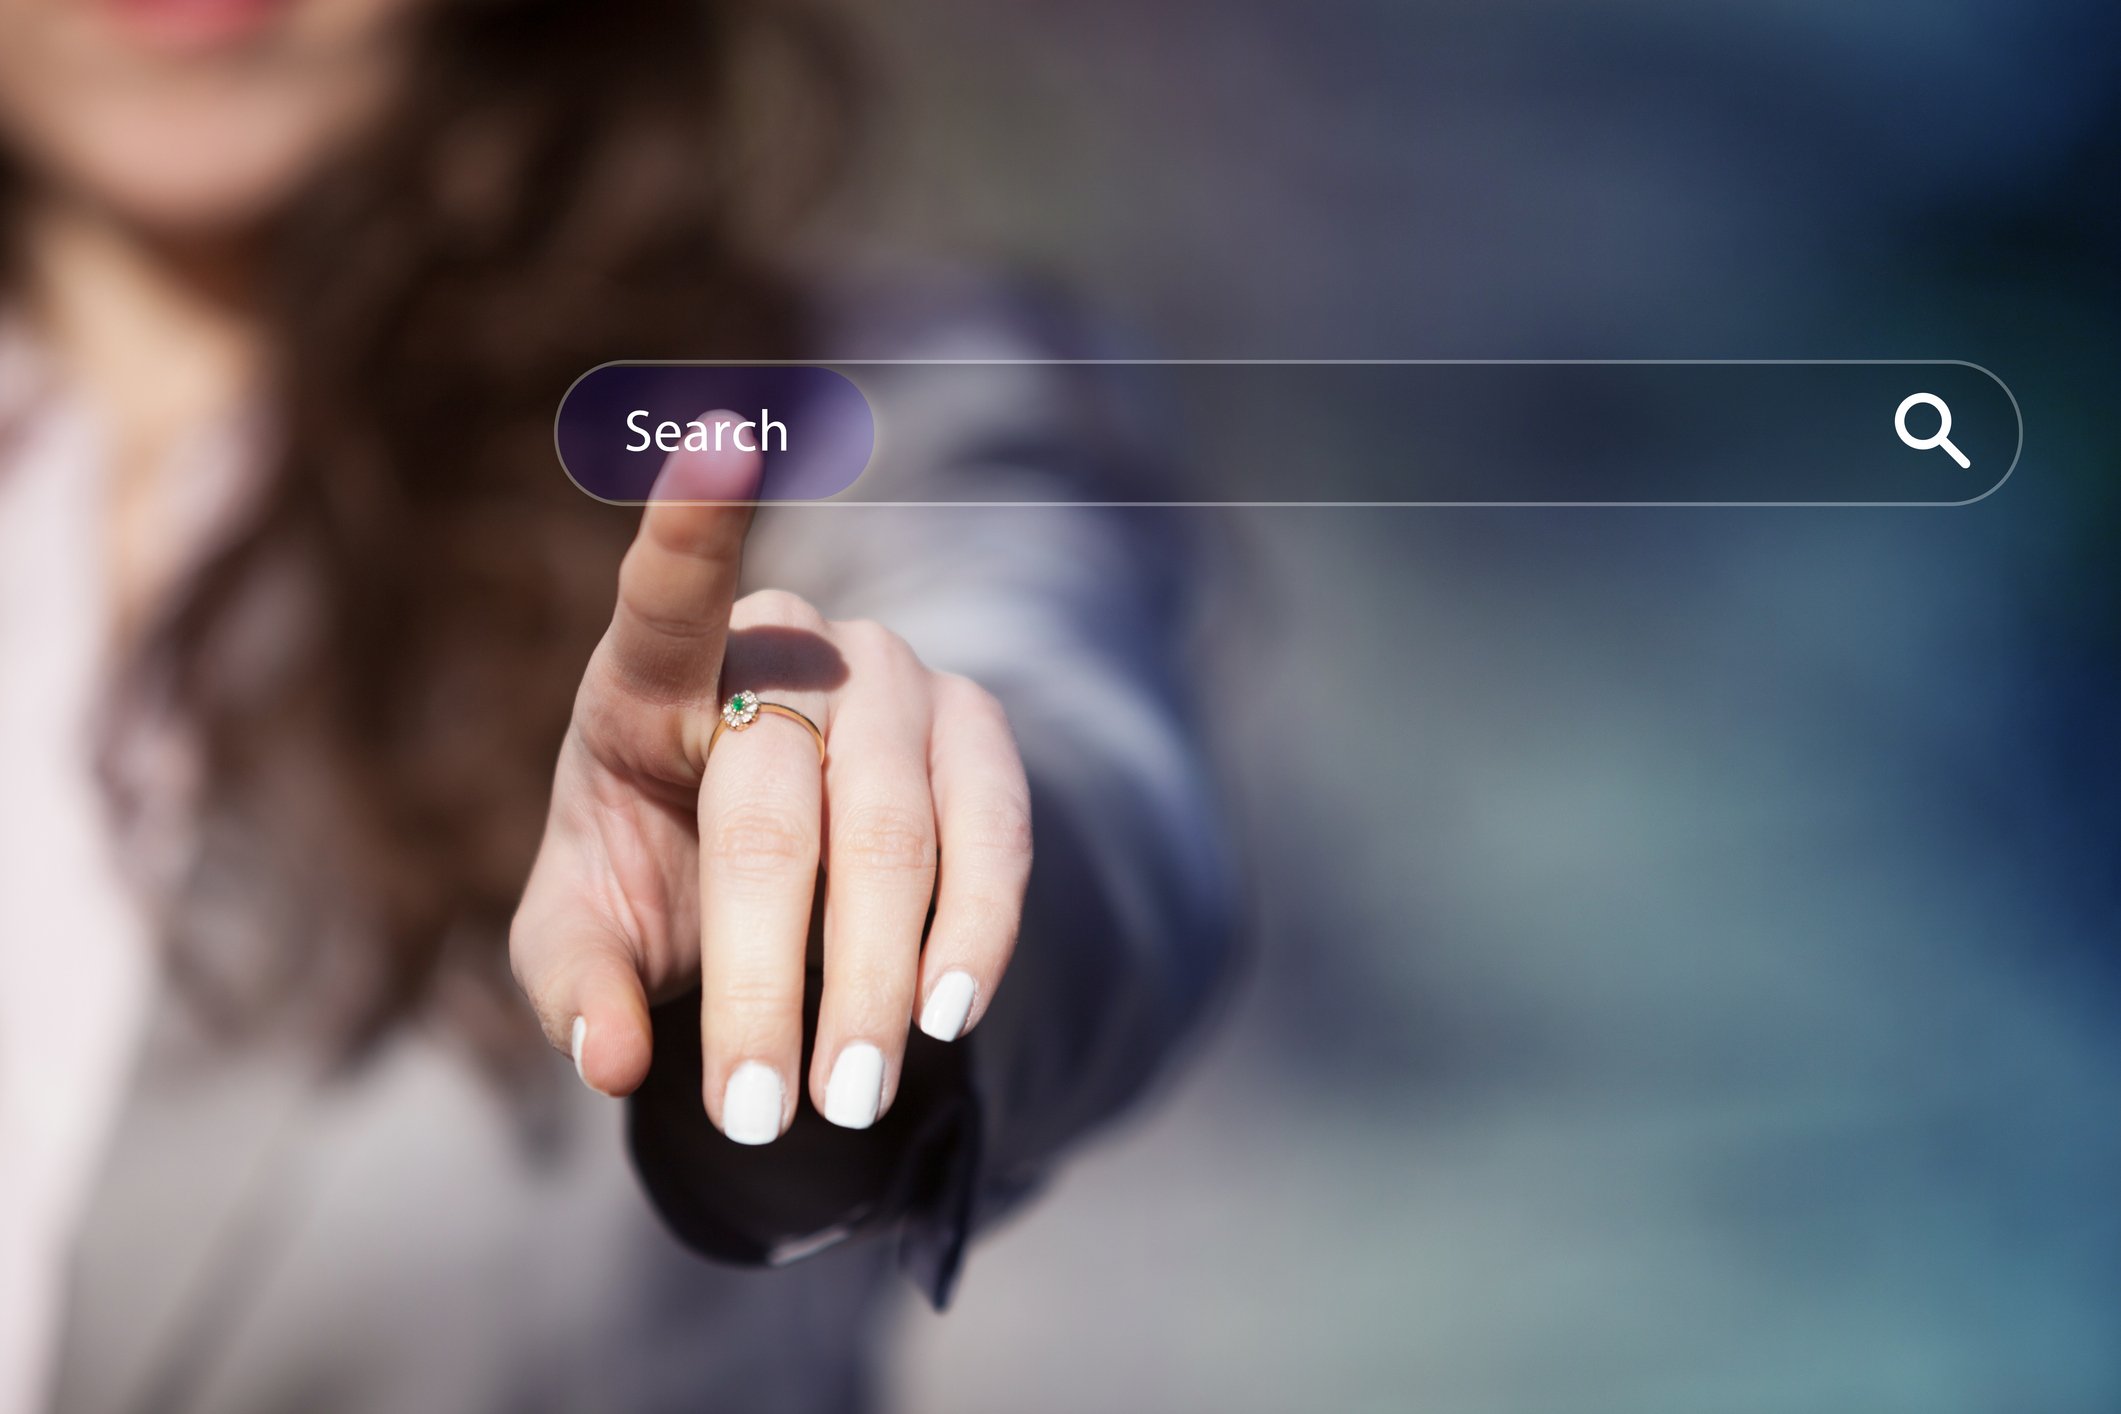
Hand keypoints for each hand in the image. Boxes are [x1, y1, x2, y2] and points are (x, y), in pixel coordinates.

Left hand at [510, 432, 1031, 1142]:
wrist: (783, 882)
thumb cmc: (655, 883)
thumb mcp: (585, 936)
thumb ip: (577, 984)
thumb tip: (612, 1060)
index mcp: (654, 679)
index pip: (668, 596)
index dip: (692, 524)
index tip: (718, 437)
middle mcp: (784, 655)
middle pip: (778, 804)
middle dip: (769, 973)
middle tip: (757, 1110)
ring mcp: (892, 684)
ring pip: (894, 827)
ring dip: (875, 978)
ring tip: (850, 1101)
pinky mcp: (977, 736)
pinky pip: (994, 832)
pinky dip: (974, 931)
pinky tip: (950, 1014)